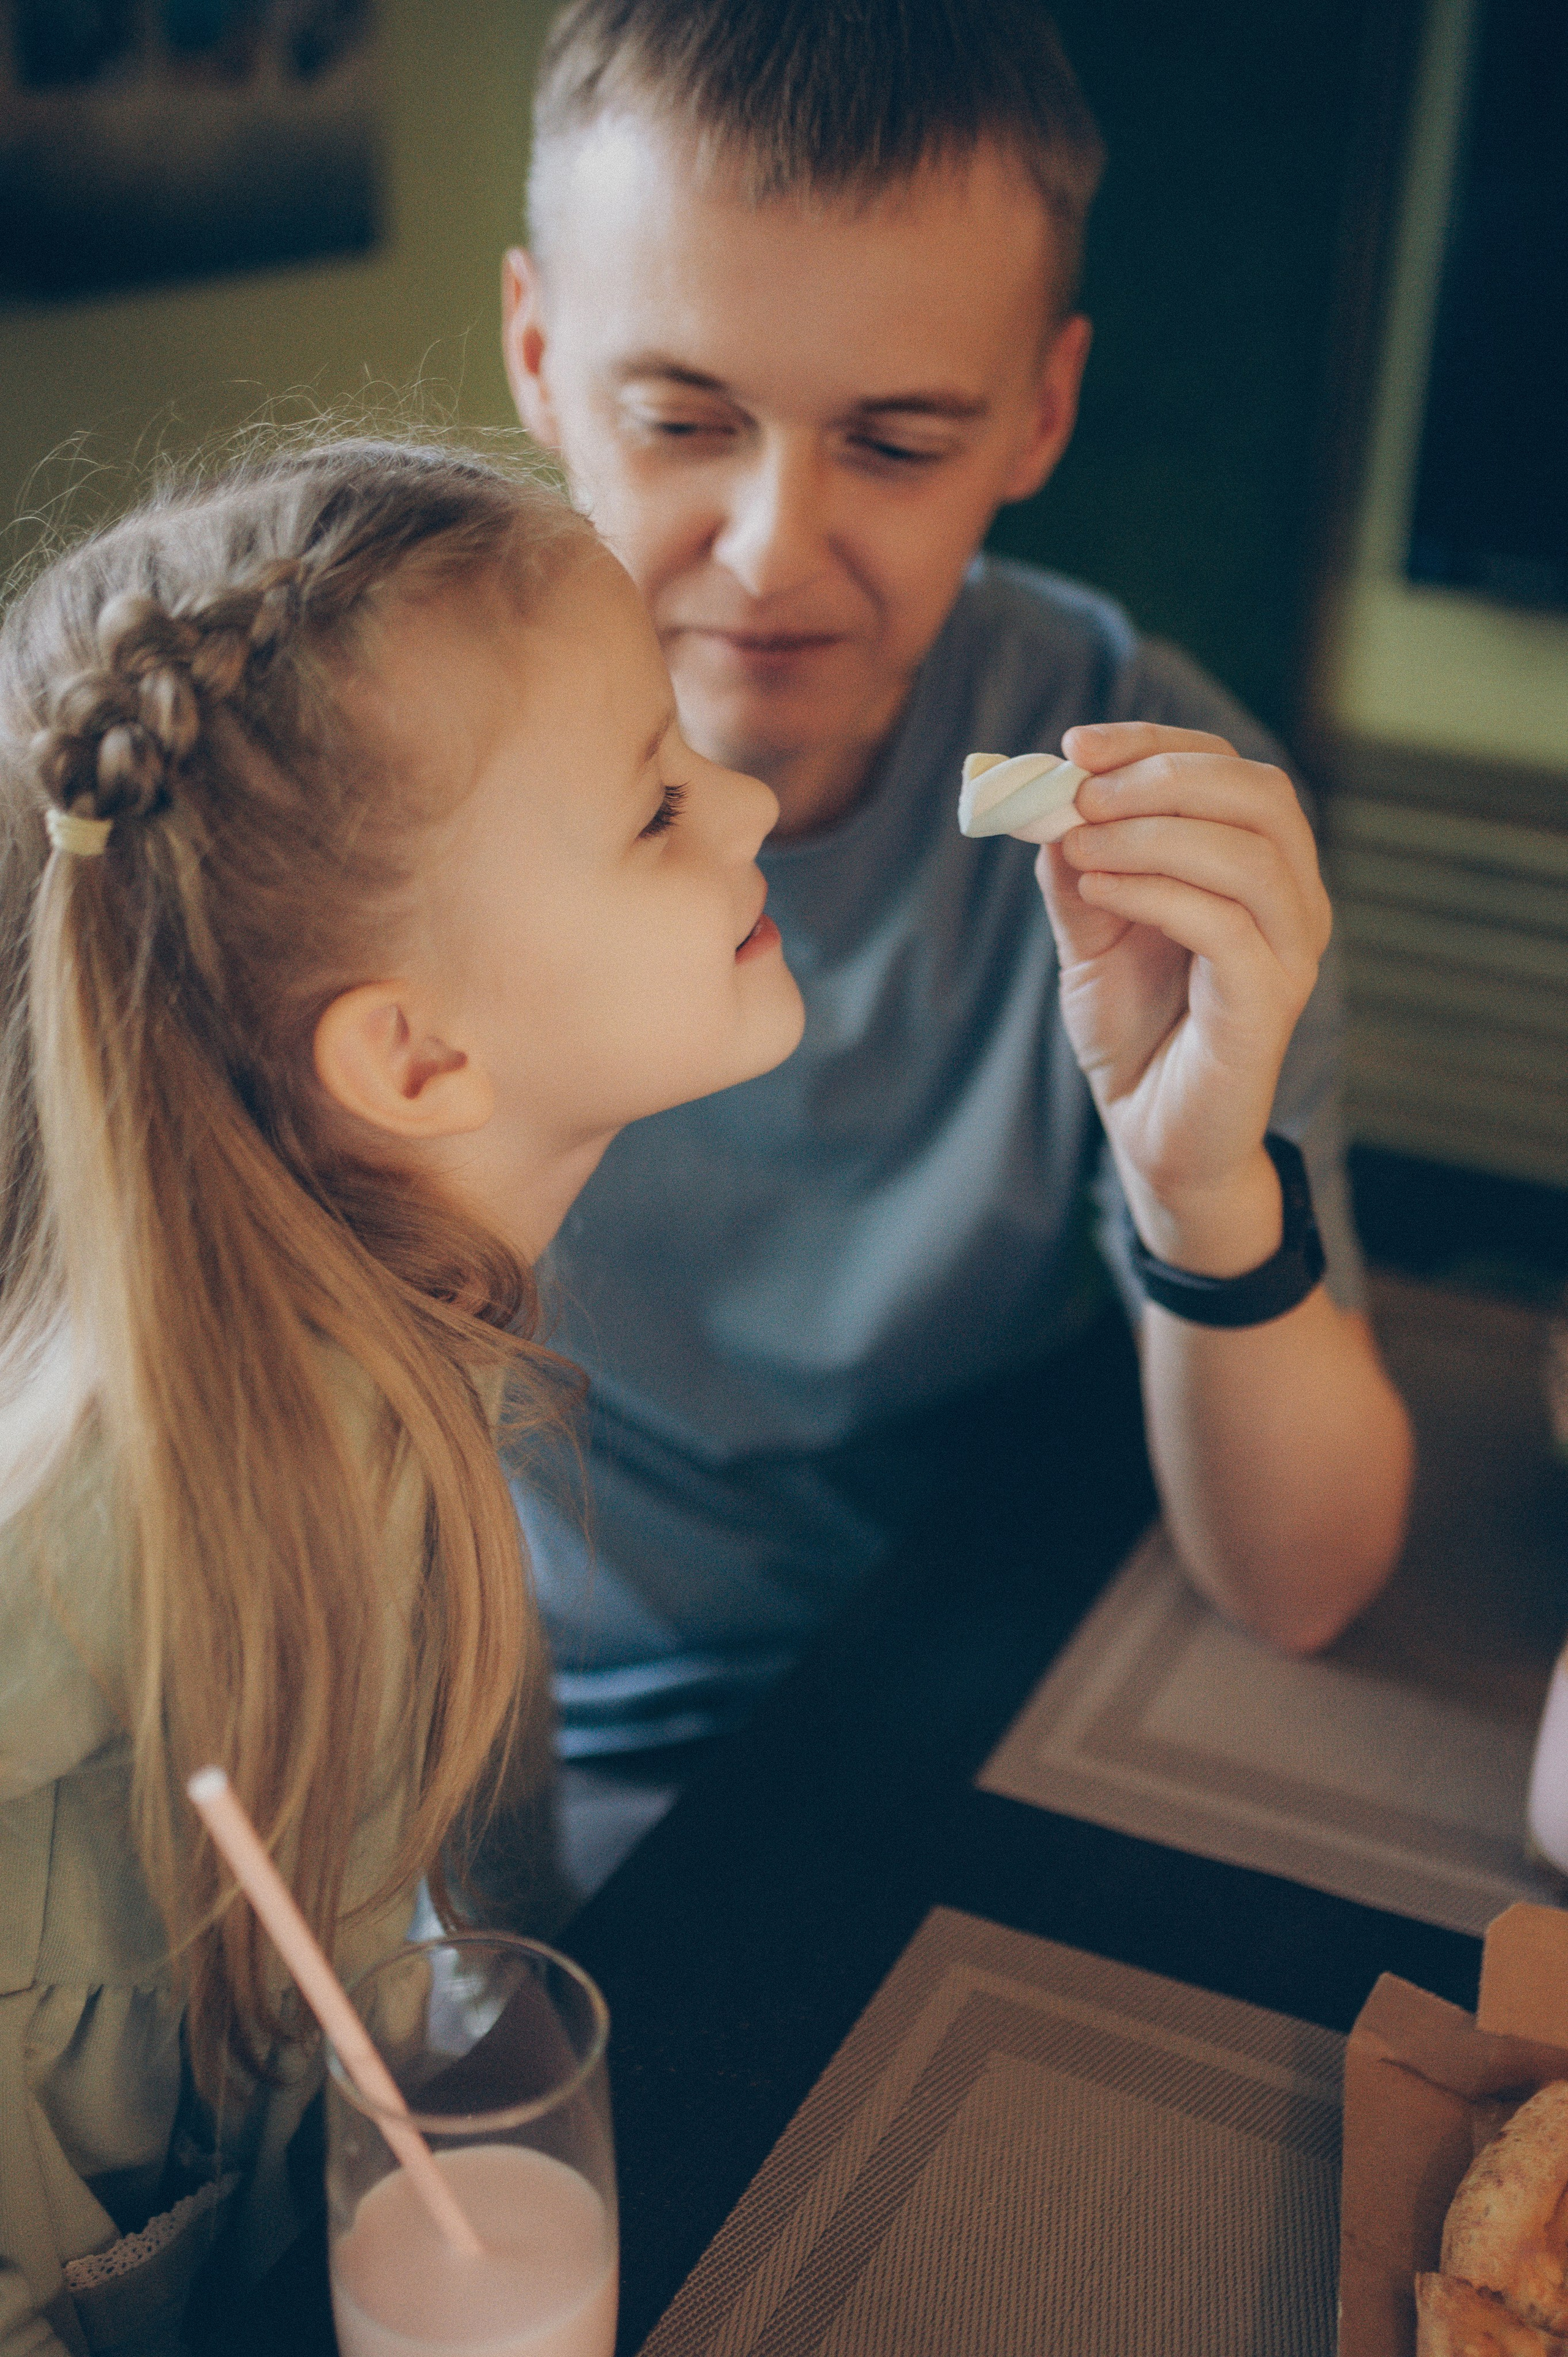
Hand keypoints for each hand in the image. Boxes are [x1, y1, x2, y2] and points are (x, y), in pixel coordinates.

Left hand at [1037, 721, 1331, 1274]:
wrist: (1151, 1132)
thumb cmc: (1134, 1029)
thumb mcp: (1091, 931)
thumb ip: (1079, 866)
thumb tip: (1049, 796)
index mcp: (1259, 866)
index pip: (1230, 767)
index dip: (1154, 744)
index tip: (1077, 745)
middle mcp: (1292, 899)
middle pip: (1258, 792)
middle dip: (1162, 777)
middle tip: (1082, 792)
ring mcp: (1290, 951)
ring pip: (1249, 851)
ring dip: (1152, 832)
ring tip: (1078, 844)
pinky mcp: (1270, 1003)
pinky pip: (1225, 924)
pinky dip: (1155, 893)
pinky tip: (1097, 891)